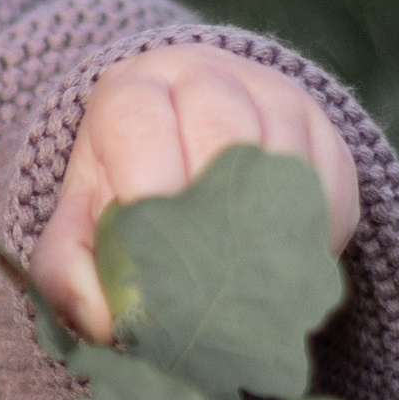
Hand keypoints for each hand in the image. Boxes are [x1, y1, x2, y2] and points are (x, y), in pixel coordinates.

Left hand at [32, 44, 361, 341]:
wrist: (189, 145)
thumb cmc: (125, 192)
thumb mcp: (82, 225)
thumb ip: (70, 271)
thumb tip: (107, 322)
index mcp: (134, 92)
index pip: (141, 125)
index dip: (149, 186)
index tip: (154, 245)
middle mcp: (205, 77)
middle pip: (221, 130)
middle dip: (212, 210)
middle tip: (203, 277)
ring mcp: (273, 97)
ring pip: (281, 157)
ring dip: (264, 230)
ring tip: (241, 284)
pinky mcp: (325, 133)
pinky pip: (328, 187)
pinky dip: (310, 235)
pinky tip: (281, 266)